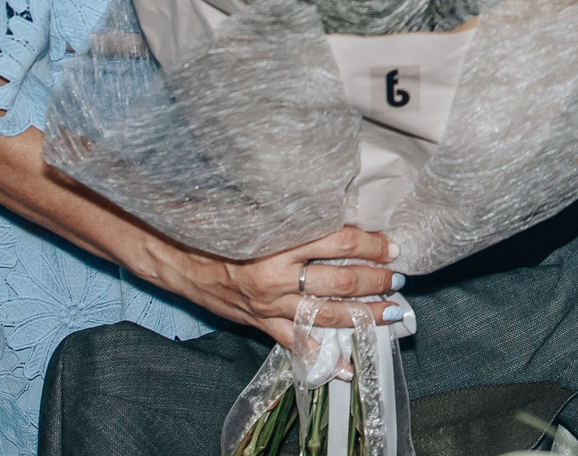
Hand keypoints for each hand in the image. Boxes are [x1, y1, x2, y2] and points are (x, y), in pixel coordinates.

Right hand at [159, 225, 405, 354]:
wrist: (179, 259)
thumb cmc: (218, 230)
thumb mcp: (258, 215)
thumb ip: (295, 217)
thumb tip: (341, 212)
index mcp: (278, 243)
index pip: (338, 241)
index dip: (370, 244)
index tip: (390, 244)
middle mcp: (277, 278)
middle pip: (340, 280)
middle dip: (375, 279)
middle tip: (398, 277)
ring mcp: (270, 306)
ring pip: (327, 314)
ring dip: (363, 314)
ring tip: (390, 311)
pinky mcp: (262, 324)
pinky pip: (298, 344)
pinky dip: (324, 357)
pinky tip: (347, 366)